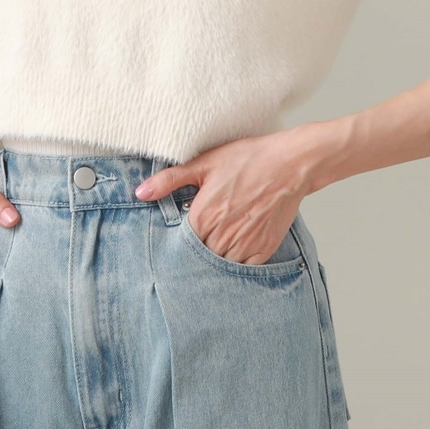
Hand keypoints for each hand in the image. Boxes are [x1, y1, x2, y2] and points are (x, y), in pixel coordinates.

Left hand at [134, 132, 314, 264]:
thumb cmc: (247, 160)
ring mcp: (244, 245)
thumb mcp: (204, 163)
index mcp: (204, 216)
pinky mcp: (263, 250)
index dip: (178, 242)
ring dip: (214, 260)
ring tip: (216, 244)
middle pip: (199, 258)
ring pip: (220, 267)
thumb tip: (140, 193)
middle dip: (195, 253)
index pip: (180, 244)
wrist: (289, 164)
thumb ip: (169, 180)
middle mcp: (222, 235)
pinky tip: (233, 250)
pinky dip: (236, 264)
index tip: (179, 237)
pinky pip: (243, 269)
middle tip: (198, 242)